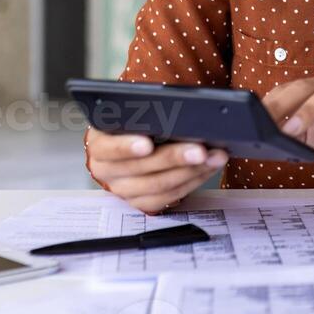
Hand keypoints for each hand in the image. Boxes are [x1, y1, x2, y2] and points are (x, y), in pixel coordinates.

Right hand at [85, 127, 227, 213]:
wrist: (129, 144)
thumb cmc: (134, 122)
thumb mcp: (132, 113)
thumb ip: (143, 113)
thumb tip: (174, 111)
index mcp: (99, 144)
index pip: (109, 148)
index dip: (127, 147)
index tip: (147, 144)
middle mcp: (106, 170)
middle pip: (142, 168)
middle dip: (175, 158)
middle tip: (200, 149)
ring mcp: (123, 190)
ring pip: (159, 185)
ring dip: (191, 171)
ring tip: (214, 157)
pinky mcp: (141, 202)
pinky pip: (168, 197)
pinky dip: (192, 182)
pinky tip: (208, 169)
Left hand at [262, 77, 313, 176]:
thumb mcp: (312, 141)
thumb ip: (292, 137)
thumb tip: (262, 141)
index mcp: (312, 93)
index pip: (286, 91)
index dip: (268, 103)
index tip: (250, 119)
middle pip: (303, 87)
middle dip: (281, 104)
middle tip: (263, 123)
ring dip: (309, 109)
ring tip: (292, 128)